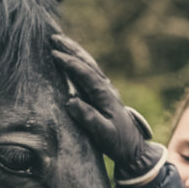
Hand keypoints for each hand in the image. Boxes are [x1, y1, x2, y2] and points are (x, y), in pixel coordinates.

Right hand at [51, 34, 165, 181]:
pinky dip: (80, 62)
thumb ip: (88, 117)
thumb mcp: (103, 133)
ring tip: (60, 42)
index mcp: (105, 96)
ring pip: (90, 65)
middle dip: (71, 49)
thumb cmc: (118, 143)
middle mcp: (107, 88)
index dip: (70, 63)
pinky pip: (90, 72)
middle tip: (54, 38)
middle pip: (88, 63)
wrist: (133, 149)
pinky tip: (72, 59)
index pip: (86, 74)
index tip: (54, 54)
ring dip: (75, 52)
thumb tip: (70, 101)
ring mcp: (106, 90)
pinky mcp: (104, 94)